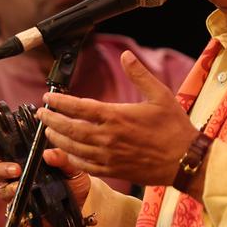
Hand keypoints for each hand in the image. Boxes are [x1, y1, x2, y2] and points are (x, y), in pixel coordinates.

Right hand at [0, 146, 91, 222]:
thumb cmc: (75, 179)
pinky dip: (15, 200)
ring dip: (9, 185)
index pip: (3, 147)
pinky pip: (11, 204)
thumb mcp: (73, 166)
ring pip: (0, 186)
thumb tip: (48, 153)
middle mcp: (17, 171)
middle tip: (15, 169)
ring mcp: (17, 189)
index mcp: (26, 155)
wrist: (82, 205)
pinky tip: (24, 196)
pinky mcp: (21, 206)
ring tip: (21, 183)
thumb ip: (62, 157)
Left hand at [36, 51, 199, 186]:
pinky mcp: (113, 170)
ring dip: (58, 139)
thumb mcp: (160, 95)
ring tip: (48, 131)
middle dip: (52, 120)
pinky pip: (85, 165)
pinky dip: (72, 158)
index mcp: (117, 117)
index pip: (79, 107)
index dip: (60, 102)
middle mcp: (108, 137)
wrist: (185, 161)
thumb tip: (126, 55)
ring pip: (74, 148)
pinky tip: (66, 153)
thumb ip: (140, 74)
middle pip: (70, 128)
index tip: (48, 97)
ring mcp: (109, 156)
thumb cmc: (175, 128)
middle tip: (41, 114)